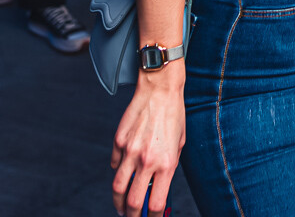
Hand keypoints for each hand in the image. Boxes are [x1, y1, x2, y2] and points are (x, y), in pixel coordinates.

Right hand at [110, 68, 185, 216]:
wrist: (160, 90)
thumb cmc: (174, 116)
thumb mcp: (178, 146)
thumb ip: (167, 168)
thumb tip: (157, 189)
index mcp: (166, 164)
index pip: (156, 203)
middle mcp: (147, 161)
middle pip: (133, 201)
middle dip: (132, 215)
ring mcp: (130, 151)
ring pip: (117, 188)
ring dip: (119, 201)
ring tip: (122, 206)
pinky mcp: (118, 141)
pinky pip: (115, 164)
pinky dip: (119, 171)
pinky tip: (123, 173)